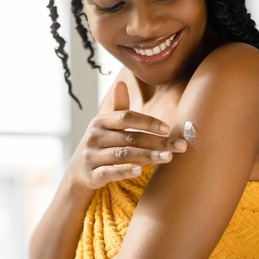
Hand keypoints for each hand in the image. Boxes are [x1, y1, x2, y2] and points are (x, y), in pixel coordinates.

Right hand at [69, 81, 188, 189]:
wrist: (78, 171)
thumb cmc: (101, 142)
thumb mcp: (106, 124)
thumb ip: (119, 107)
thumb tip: (121, 82)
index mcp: (101, 121)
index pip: (127, 117)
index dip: (148, 122)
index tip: (167, 129)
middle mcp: (95, 136)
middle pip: (130, 138)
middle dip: (157, 142)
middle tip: (180, 146)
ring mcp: (92, 156)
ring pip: (124, 155)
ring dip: (148, 156)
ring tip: (168, 158)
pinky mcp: (91, 175)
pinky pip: (109, 173)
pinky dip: (124, 172)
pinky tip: (140, 172)